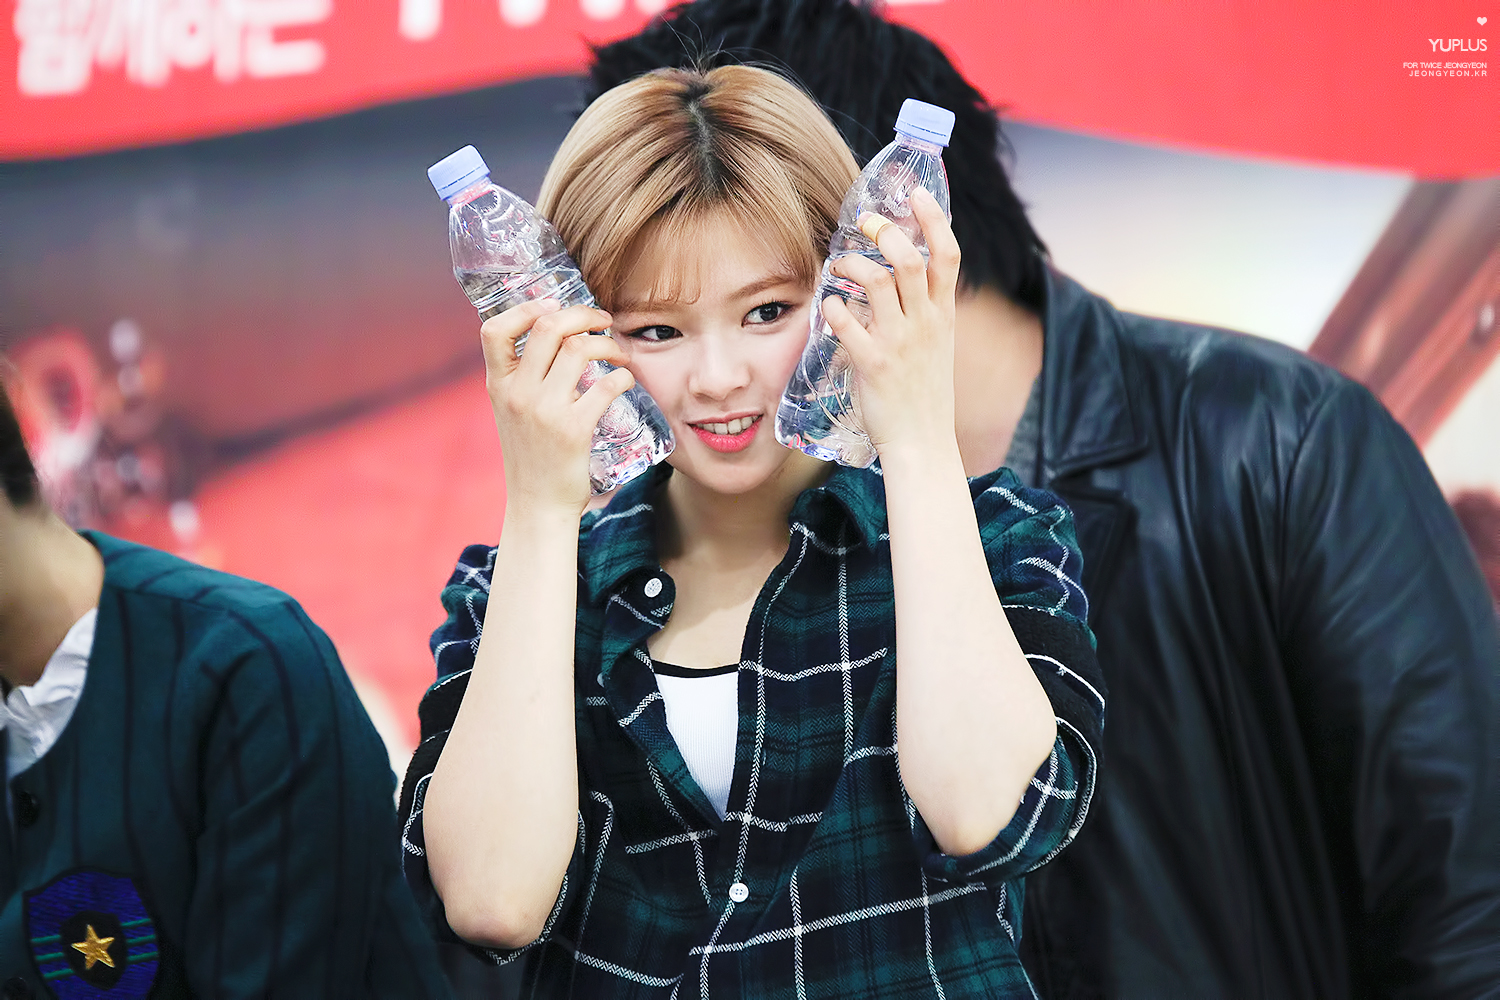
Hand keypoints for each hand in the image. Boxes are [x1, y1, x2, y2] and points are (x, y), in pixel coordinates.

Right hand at [480, 300, 635, 517]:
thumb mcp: (512, 411)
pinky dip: (623, 375)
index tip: (554, 305)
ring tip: (618, 352)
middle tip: (603, 320)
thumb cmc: (531, 454)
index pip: (494, 330)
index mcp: (498, 385)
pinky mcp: (574, 429)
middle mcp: (517, 393)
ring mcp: (545, 411)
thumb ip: (523, 376)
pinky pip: (606, 385)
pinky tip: (625, 380)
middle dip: (583, 314)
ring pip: (579, 349)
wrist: (537, 504)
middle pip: (548, 327)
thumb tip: (555, 333)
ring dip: (607, 343)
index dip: (525, 308)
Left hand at [821, 187, 961, 463]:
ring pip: (875, 280)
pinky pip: (846, 322)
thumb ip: (924, 313)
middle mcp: (924, 323)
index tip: (917, 194)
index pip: (948, 256)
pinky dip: (832, 307)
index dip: (934, 220)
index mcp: (943, 316)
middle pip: (908, 259)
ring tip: (838, 265)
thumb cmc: (924, 394)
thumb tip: (900, 281)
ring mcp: (899, 342)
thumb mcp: (937, 346)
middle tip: (865, 223)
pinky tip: (827, 307)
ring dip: (851, 264)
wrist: (922, 443)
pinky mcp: (872, 363)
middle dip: (885, 231)